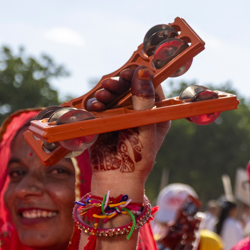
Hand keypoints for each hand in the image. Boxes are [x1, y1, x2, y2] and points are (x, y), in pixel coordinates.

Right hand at [87, 67, 169, 184]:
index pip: (150, 86)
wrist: (116, 178)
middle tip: (110, 84)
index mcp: (155, 112)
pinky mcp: (103, 119)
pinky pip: (98, 105)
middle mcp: (138, 110)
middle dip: (118, 83)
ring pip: (111, 94)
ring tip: (101, 98)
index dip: (141, 75)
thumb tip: (143, 73)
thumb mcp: (144, 127)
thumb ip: (143, 101)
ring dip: (104, 92)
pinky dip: (94, 103)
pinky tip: (93, 106)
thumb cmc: (138, 157)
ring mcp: (119, 114)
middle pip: (128, 86)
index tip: (130, 71)